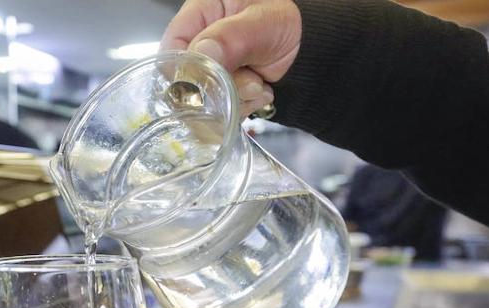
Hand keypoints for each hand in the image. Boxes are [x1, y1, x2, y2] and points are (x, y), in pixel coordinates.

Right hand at [160, 0, 303, 115]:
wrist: (315, 48)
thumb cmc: (291, 21)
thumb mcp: (264, 22)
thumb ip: (231, 38)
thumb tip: (203, 54)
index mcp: (202, 14)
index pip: (173, 48)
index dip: (186, 69)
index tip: (210, 80)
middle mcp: (201, 42)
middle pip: (186, 79)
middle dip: (219, 87)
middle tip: (250, 82)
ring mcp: (212, 69)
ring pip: (202, 100)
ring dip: (234, 100)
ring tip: (259, 85)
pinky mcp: (222, 90)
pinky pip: (218, 112)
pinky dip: (241, 108)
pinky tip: (260, 92)